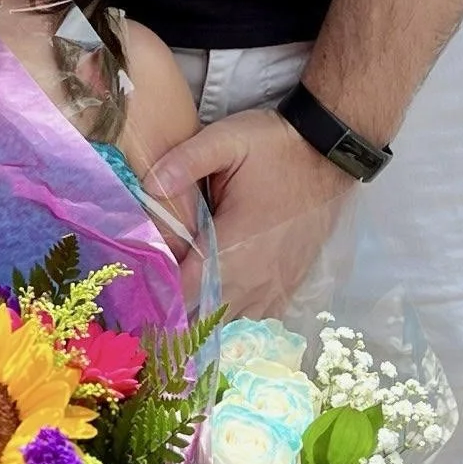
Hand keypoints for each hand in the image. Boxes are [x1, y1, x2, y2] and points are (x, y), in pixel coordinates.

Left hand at [149, 105, 351, 317]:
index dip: (156, 293)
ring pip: (230, 324)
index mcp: (234, 247)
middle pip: (203, 317)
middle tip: (145, 300)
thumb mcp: (227, 139)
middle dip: (173, 311)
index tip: (133, 285)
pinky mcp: (288, 285)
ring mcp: (275, 286)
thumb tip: (146, 186)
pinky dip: (233, 320)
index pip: (185, 291)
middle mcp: (255, 277)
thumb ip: (185, 161)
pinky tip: (215, 309)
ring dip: (202, 319)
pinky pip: (256, 321)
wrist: (329, 153)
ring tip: (175, 308)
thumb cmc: (275, 147)